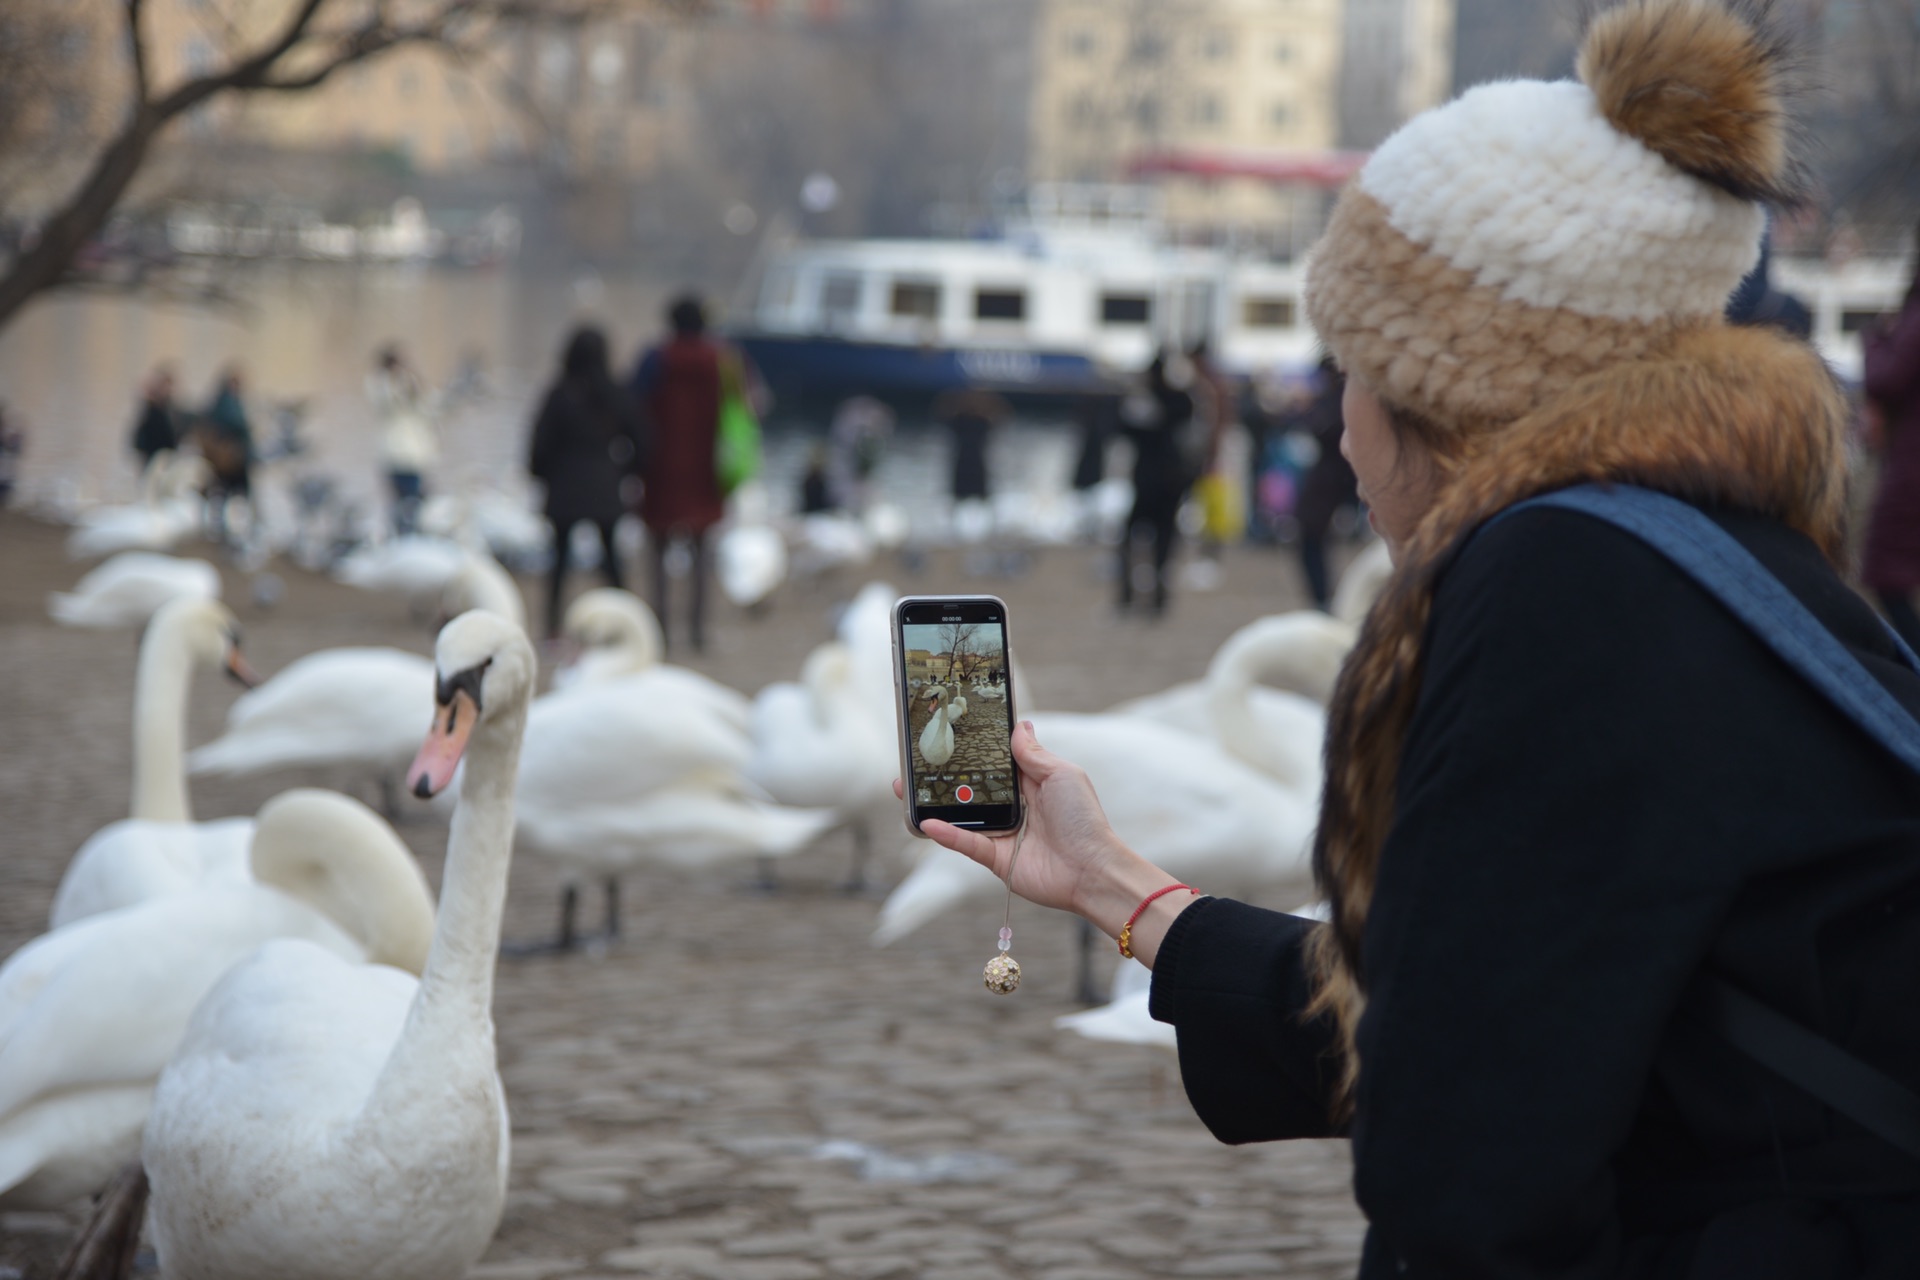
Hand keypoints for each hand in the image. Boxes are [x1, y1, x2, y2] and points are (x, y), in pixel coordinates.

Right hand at [899, 722, 1175, 938]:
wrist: (1092, 869)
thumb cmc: (1083, 819)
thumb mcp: (1062, 775)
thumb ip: (1034, 754)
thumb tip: (1019, 724)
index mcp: (1029, 784)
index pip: (994, 762)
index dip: (972, 749)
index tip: (947, 732)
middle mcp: (1012, 807)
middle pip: (969, 788)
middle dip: (941, 775)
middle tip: (914, 760)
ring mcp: (1002, 833)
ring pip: (960, 815)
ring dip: (932, 803)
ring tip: (902, 787)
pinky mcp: (995, 859)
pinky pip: (965, 843)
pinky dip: (946, 834)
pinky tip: (925, 822)